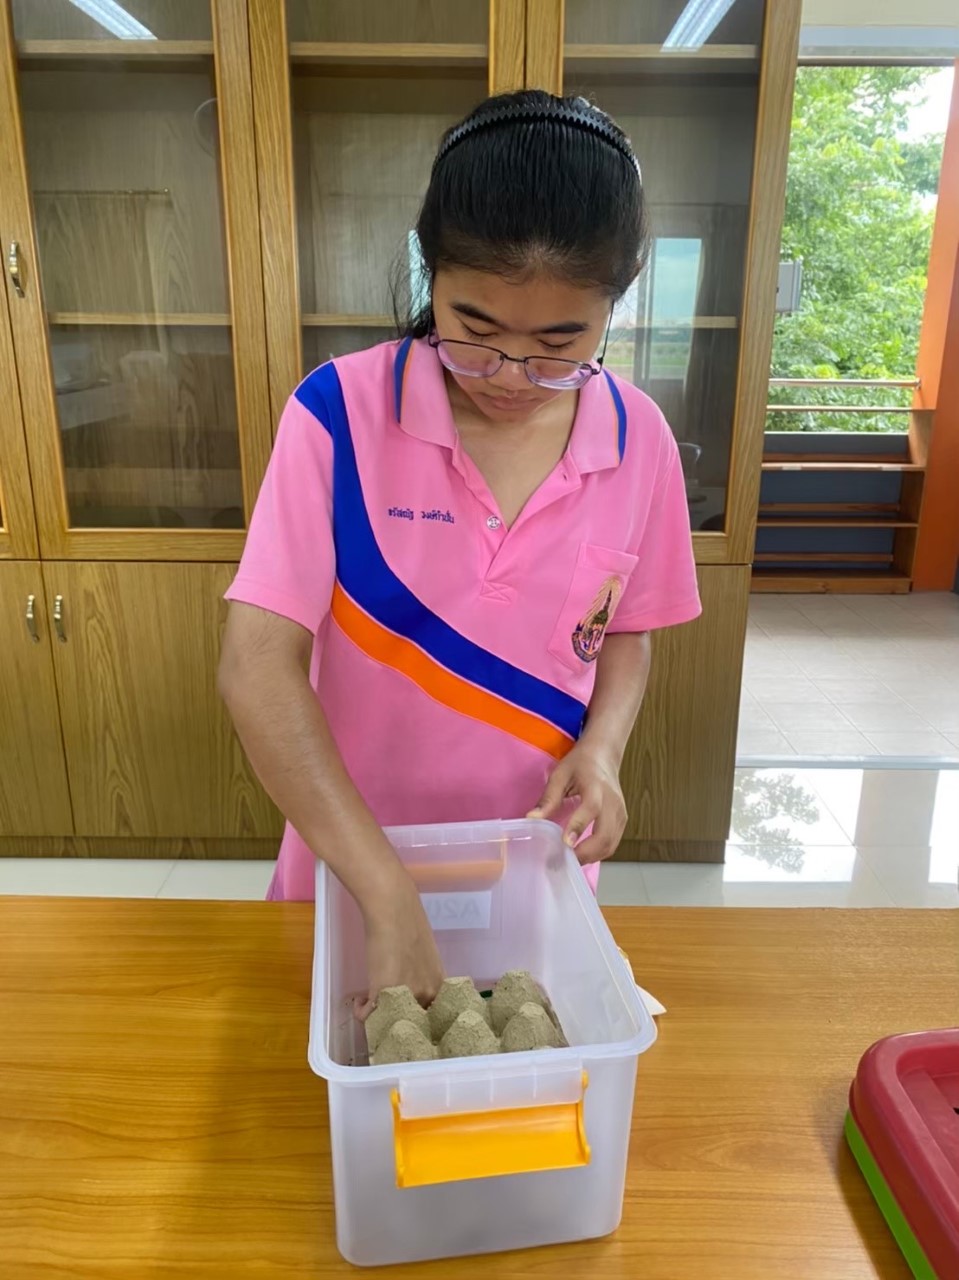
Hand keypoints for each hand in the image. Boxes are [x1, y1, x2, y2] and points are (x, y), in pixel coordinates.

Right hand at [354, 866, 443, 1020]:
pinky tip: (360, 1002)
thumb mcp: (425, 956)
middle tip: (386, 1010)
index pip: (434, 1017)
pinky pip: (368, 1016)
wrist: (393, 909)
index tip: (406, 1014)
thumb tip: (412, 984)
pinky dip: (361, 1012)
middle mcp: (426, 994)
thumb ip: (422, 975)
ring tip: (371, 1004)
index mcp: (440, 985)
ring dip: (378, 1015)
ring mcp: (405, 995)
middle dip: (397, 1020)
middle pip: (412, 1023)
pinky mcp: (381, 992)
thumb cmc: (409, 923)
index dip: (418, 1019)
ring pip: (390, 1021)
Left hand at [527, 740, 626, 863]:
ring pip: (611, 843)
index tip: (565, 843)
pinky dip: (599, 853)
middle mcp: (613, 802)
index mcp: (596, 787)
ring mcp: (621, 813)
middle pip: (606, 834)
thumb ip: (548, 798)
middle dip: (586, 852)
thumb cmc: (580, 763)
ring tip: (570, 861)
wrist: (604, 755)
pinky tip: (583, 854)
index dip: (579, 826)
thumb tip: (531, 819)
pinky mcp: (622, 820)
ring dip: (592, 857)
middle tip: (564, 861)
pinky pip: (613, 842)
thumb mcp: (560, 775)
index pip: (591, 808)